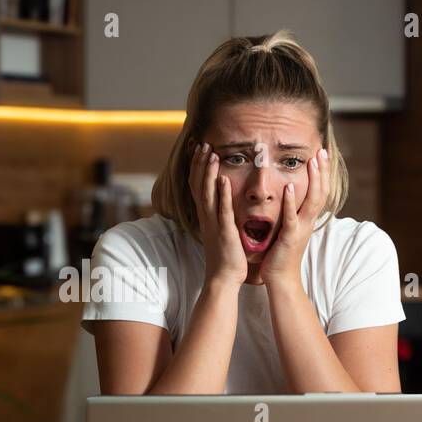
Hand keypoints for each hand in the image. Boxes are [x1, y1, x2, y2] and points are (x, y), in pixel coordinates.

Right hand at [188, 141, 247, 288]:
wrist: (223, 277)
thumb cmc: (225, 255)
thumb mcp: (219, 230)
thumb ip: (219, 214)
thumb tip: (222, 200)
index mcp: (206, 215)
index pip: (197, 186)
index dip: (196, 167)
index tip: (199, 149)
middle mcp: (206, 216)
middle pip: (198, 184)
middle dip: (199, 163)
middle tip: (203, 144)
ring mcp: (214, 223)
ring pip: (207, 193)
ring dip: (208, 172)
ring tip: (211, 153)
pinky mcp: (224, 231)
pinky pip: (222, 210)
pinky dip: (221, 194)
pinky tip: (223, 179)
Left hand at [258, 146, 330, 287]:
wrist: (281, 279)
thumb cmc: (280, 255)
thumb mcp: (289, 230)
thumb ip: (291, 214)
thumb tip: (289, 198)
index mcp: (307, 219)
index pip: (319, 191)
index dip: (322, 173)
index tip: (322, 155)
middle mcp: (308, 222)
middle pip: (321, 191)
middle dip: (322, 171)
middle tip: (323, 151)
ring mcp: (301, 229)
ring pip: (313, 201)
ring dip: (314, 180)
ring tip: (313, 161)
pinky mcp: (289, 236)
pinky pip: (292, 216)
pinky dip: (292, 201)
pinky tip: (291, 186)